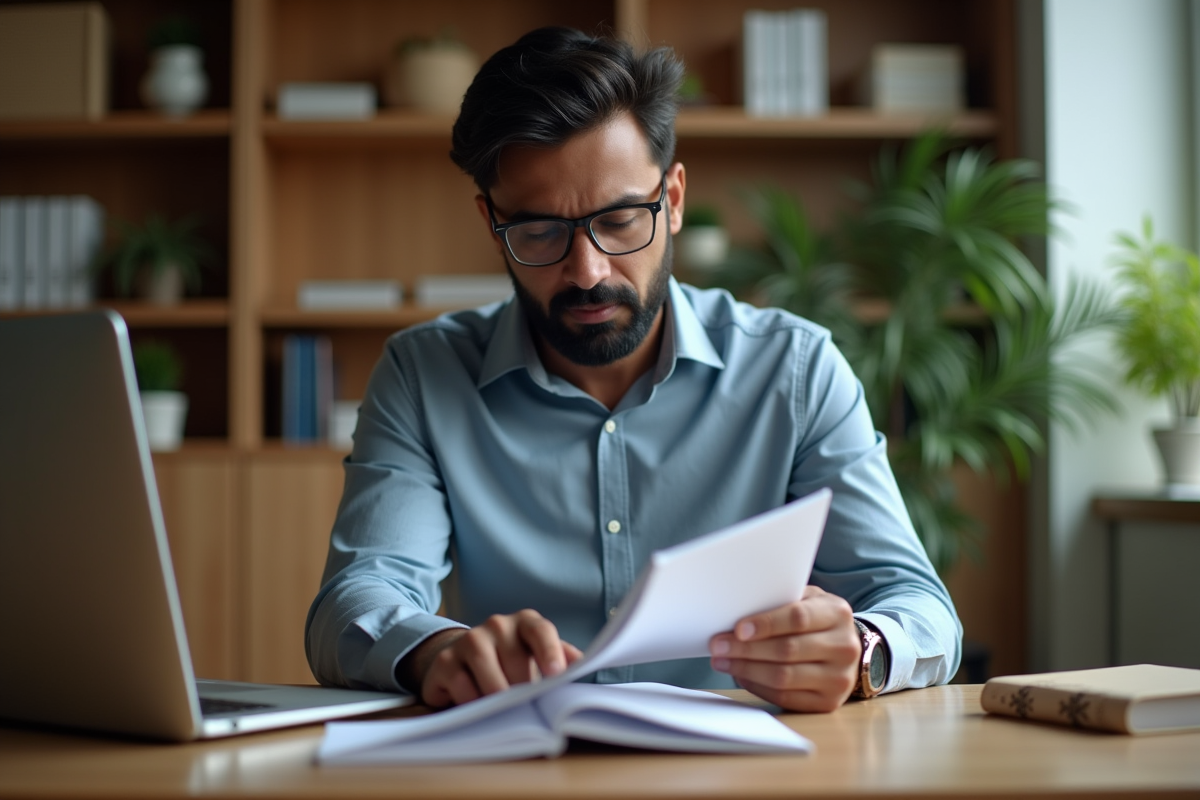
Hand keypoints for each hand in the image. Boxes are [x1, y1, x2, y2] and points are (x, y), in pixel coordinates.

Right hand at [398, 610, 583, 707]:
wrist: (464, 661)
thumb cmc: (513, 662)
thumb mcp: (540, 658)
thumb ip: (563, 659)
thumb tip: (586, 666)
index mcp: (526, 623)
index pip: (541, 630)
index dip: (550, 651)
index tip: (557, 674)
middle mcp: (497, 625)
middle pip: (514, 657)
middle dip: (523, 686)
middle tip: (529, 707)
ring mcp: (469, 640)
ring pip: (486, 668)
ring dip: (497, 694)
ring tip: (504, 710)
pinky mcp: (446, 661)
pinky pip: (462, 684)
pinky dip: (472, 700)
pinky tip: (478, 707)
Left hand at [708, 585, 860, 711]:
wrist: (848, 649)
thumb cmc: (817, 620)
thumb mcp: (808, 600)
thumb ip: (781, 602)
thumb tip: (737, 611)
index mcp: (837, 614)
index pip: (798, 618)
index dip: (766, 624)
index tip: (738, 629)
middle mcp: (843, 647)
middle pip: (787, 650)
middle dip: (746, 649)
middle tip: (718, 645)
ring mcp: (838, 678)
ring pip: (783, 677)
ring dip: (746, 669)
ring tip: (722, 661)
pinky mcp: (828, 702)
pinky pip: (785, 698)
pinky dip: (757, 686)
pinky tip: (741, 674)